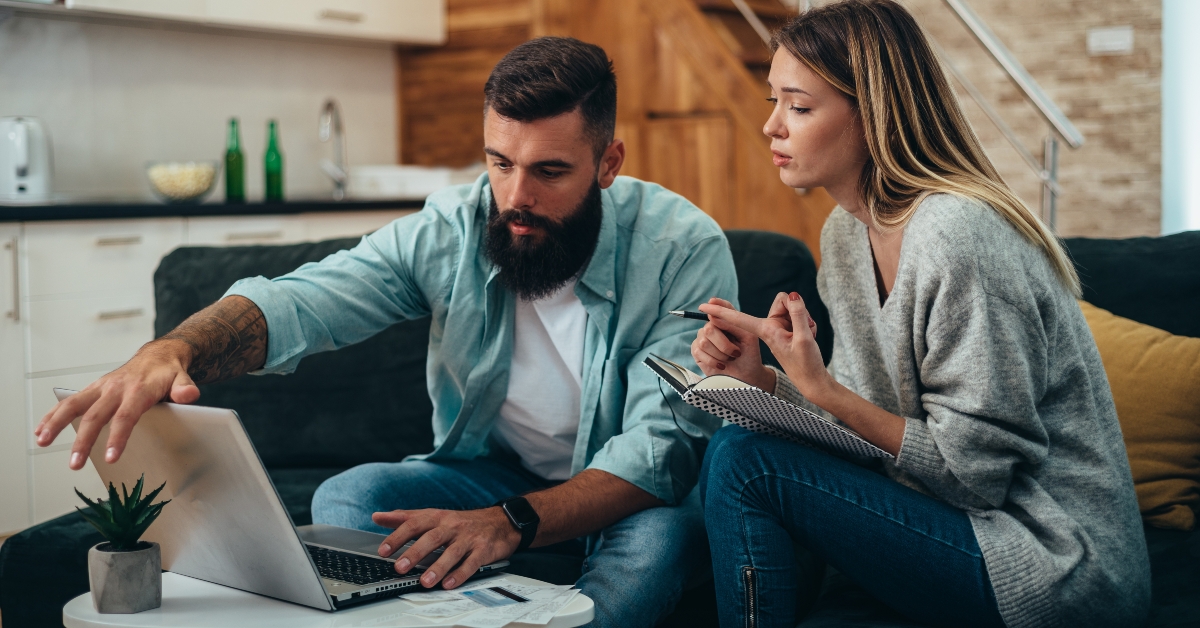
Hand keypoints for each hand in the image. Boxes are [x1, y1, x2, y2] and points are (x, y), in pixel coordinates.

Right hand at [34, 340, 199, 469]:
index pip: (126, 416)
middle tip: (75, 464)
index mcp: (138, 389)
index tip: (111, 458)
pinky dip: (53, 414)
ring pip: (74, 405)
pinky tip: (41, 430)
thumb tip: (189, 395)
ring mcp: (101, 387)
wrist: (158, 356)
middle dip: (83, 441)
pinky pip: (69, 402)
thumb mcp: (183, 378)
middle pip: (96, 415)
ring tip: (42, 442)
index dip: (118, 437)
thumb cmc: (169, 373)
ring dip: (55, 423)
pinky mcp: (93, 389)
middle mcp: (115, 387)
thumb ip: (185, 388)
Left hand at [373, 506, 520, 589]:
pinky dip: (461, 573)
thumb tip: (378, 516)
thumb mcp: (433, 515)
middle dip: (415, 552)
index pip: (414, 524)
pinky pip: (472, 562)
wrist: (500, 521)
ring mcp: (468, 538)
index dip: (398, 537)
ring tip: (425, 581)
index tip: (384, 550)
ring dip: (438, 567)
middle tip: (400, 567)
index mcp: (437, 517)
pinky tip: (450, 583)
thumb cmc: (462, 522)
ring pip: (452, 552)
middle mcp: (452, 526)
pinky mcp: (483, 550)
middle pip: (432, 538)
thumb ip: (405, 517)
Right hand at [690, 297, 774, 390]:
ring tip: (729, 359)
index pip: (720, 307)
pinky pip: (699, 352)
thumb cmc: (749, 356)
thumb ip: (732, 324)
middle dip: (724, 344)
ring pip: (704, 342)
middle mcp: (713, 327)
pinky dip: (713, 361)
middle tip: (735, 353)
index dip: (716, 304)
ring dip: (720, 354)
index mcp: (727, 321)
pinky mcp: (697, 352)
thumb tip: (712, 316)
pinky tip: (721, 365)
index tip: (711, 302)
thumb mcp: (748, 337)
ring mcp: (703, 338)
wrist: (746, 376)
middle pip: (709, 327)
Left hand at [699, 292, 830, 402]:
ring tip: (808, 335)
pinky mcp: (785, 332)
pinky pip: (796, 318)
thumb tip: (791, 295)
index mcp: (766, 332)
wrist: (813, 382)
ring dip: (804, 320)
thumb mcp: (805, 338)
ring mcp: (776, 331)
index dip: (722, 311)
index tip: (704, 305)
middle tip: (807, 329)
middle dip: (796, 311)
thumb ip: (798, 314)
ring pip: (790, 310)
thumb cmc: (807, 364)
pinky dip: (806, 325)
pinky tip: (809, 336)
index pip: (739, 319)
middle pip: (782, 304)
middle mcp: (768, 330)